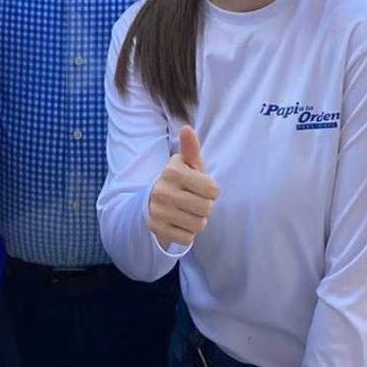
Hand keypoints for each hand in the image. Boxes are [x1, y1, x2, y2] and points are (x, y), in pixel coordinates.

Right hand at [147, 126, 219, 249]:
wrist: (154, 201)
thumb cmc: (181, 180)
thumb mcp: (188, 164)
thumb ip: (191, 148)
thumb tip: (187, 128)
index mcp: (172, 170)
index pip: (213, 189)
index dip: (212, 190)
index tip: (201, 187)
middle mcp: (162, 190)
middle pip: (206, 208)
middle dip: (206, 206)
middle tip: (195, 201)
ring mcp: (157, 211)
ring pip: (198, 225)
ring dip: (198, 220)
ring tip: (188, 211)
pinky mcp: (156, 229)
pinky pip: (188, 238)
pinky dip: (188, 233)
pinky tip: (180, 222)